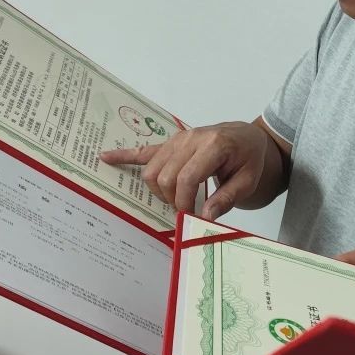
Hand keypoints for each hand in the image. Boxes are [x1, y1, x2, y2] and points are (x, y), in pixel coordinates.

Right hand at [99, 119, 285, 217]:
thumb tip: (203, 217)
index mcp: (213, 145)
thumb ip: (226, 199)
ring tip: (174, 198)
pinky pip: (144, 150)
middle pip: (165, 176)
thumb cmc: (249, 158)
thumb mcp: (248, 181)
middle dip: (171, 199)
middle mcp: (191, 138)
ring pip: (152, 169)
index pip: (186, 178)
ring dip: (158, 190)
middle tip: (186, 210)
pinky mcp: (170, 142)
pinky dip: (124, 155)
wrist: (247, 136)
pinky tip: (105, 157)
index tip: (189, 217)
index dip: (183, 202)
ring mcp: (178, 139)